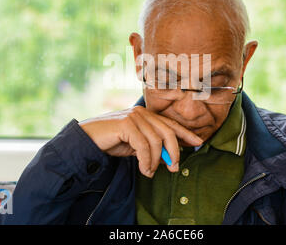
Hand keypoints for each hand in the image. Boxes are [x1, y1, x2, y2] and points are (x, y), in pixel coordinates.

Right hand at [78, 106, 202, 177]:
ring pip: (156, 141)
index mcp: (145, 114)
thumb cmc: (111, 141)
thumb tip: (170, 159)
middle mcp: (142, 112)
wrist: (87, 139)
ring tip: (149, 172)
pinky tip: (143, 169)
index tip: (198, 142)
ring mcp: (134, 116)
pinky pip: (143, 146)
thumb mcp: (135, 145)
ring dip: (155, 161)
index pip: (170, 124)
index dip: (185, 133)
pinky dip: (146, 161)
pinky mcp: (126, 124)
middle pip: (167, 132)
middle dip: (173, 152)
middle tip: (174, 168)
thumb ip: (151, 147)